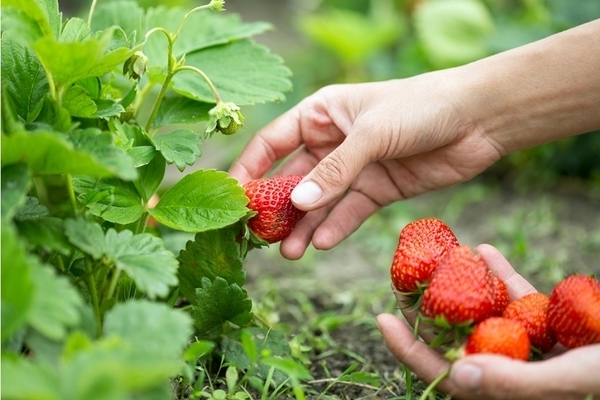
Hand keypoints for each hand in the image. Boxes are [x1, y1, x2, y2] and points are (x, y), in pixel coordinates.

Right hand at [229, 73, 503, 258]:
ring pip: (320, 201)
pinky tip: (320, 243)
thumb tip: (297, 203)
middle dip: (277, 207)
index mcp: (321, 114)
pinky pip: (349, 212)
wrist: (478, 119)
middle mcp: (332, 142)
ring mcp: (355, 168)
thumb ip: (335, 170)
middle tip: (260, 237)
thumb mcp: (371, 134)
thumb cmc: (420, 108)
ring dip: (303, 226)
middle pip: (293, 178)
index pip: (272, 143)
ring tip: (288, 253)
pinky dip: (335, 227)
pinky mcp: (378, 190)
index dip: (250, 169)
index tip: (233, 198)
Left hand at [377, 244, 599, 399]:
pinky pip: (520, 298)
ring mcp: (532, 345)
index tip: (380, 318)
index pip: (445, 373)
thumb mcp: (571, 379)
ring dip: (463, 285)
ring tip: (440, 257)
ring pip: (485, 313)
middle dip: (428, 307)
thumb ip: (514, 383)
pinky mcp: (553, 324)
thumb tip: (457, 376)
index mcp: (506, 391)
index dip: (409, 349)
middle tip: (401, 276)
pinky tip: (486, 250)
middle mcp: (512, 368)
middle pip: (457, 337)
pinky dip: (504, 275)